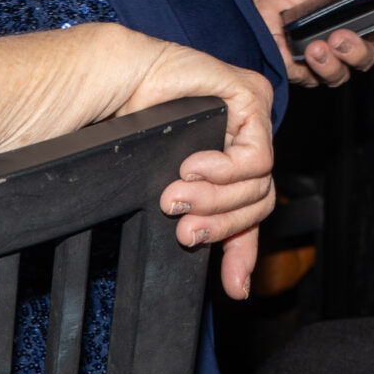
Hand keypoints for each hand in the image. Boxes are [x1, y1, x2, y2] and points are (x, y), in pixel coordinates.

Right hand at [101, 25, 278, 300]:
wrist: (114, 84)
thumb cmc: (131, 127)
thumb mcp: (166, 188)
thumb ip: (194, 218)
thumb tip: (215, 273)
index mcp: (227, 159)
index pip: (250, 213)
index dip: (242, 252)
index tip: (235, 288)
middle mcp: (244, 139)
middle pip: (257, 202)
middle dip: (220, 226)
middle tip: (183, 232)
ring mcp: (252, 117)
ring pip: (259, 183)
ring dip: (215, 200)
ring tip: (175, 198)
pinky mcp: (252, 97)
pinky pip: (258, 154)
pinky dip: (225, 170)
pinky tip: (193, 168)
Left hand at [244, 0, 373, 86]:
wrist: (258, 7)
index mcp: (363, 15)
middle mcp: (352, 40)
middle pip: (371, 54)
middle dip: (360, 49)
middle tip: (343, 36)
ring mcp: (332, 59)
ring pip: (347, 71)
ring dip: (335, 60)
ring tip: (318, 45)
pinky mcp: (310, 73)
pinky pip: (320, 78)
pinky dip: (316, 66)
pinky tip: (306, 52)